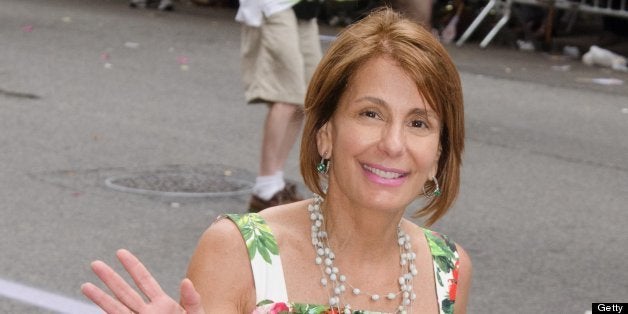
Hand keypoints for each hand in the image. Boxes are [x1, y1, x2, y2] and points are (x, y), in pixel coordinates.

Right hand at [81, 249, 204, 313]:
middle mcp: (148, 312)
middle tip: (95, 263)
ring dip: (101, 298)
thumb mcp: (196, 313)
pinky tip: (97, 310)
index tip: (120, 252)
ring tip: (85, 286)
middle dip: (110, 278)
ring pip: (117, 309)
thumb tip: (185, 281)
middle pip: (125, 292)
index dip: (133, 266)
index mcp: (163, 303)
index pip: (145, 280)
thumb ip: (192, 299)